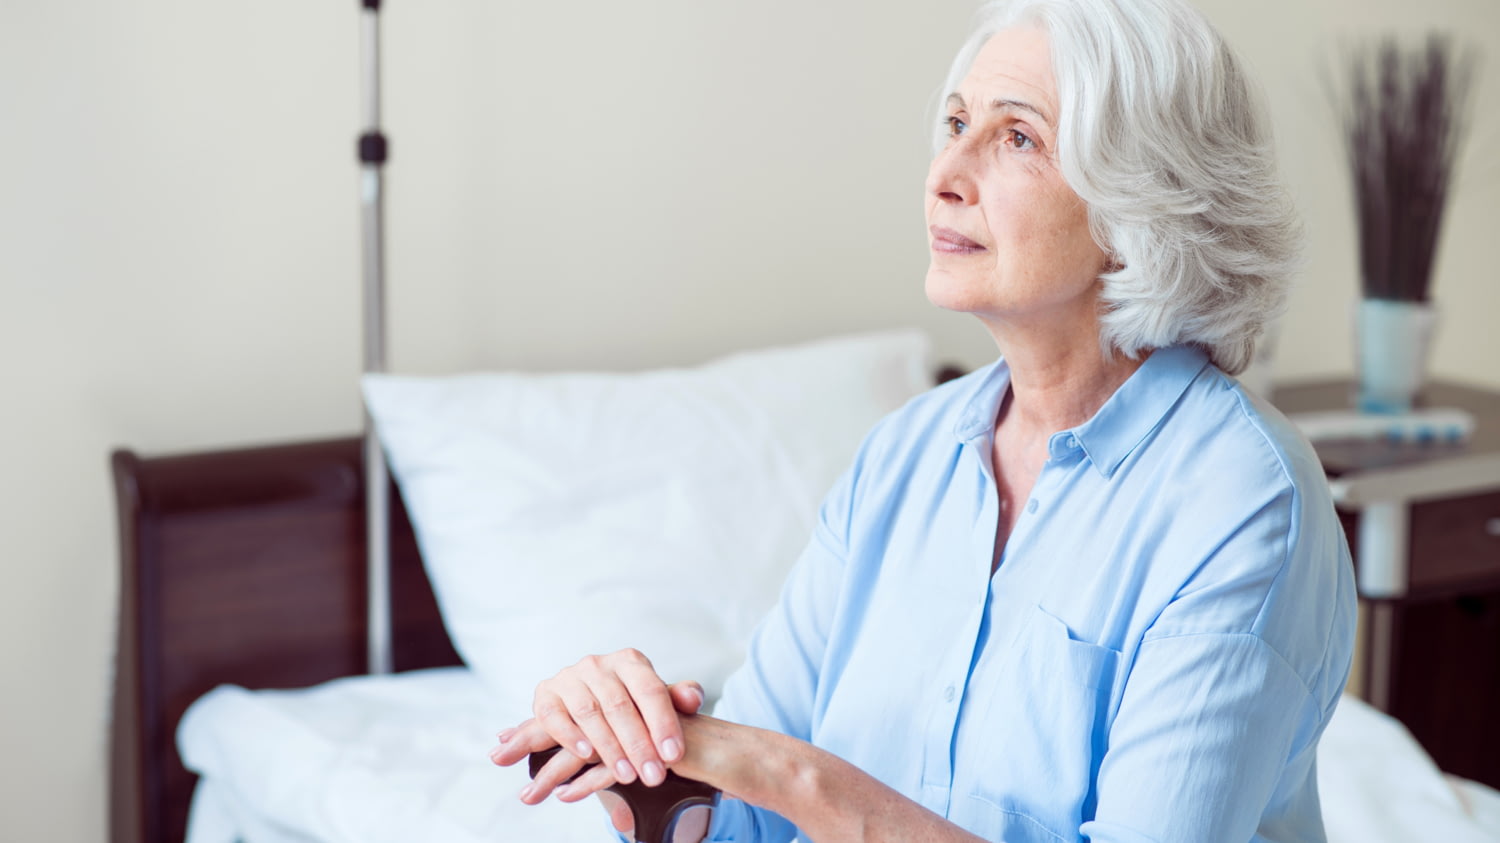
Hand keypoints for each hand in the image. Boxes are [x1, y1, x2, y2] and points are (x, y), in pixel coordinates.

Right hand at [488, 649, 703, 805]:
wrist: (588, 702)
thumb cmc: (631, 704)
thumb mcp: (656, 700)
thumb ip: (678, 698)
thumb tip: (694, 698)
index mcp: (630, 662)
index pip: (650, 690)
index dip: (663, 723)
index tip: (674, 756)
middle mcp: (598, 664)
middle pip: (620, 705)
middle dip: (638, 745)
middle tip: (653, 777)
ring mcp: (569, 678)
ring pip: (590, 713)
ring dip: (609, 748)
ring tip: (627, 776)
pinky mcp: (546, 694)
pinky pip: (555, 716)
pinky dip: (570, 736)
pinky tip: (587, 756)